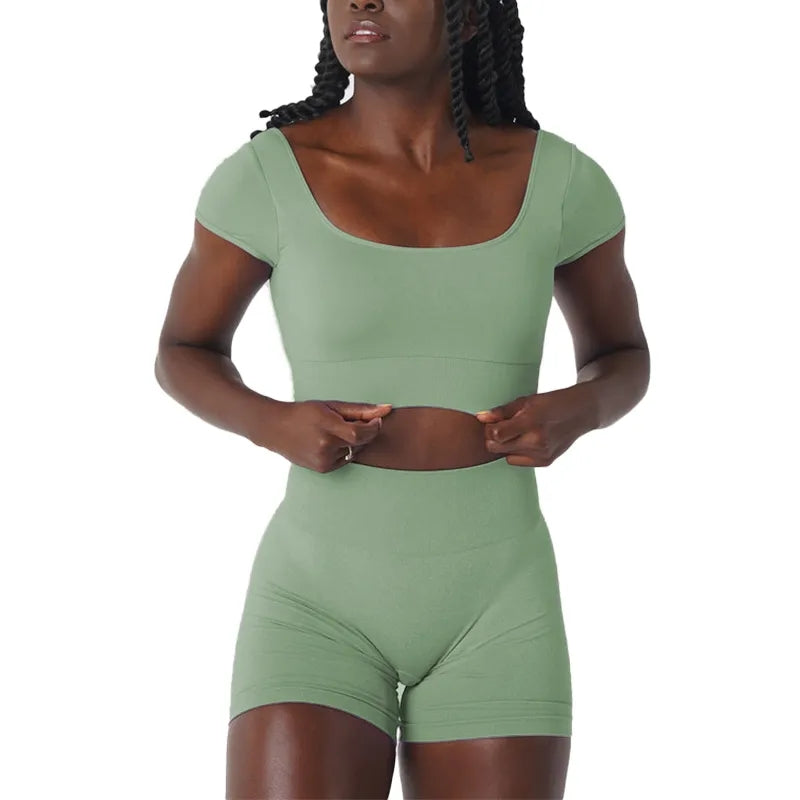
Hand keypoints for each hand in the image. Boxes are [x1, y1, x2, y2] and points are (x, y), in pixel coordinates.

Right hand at [264, 399, 392, 471]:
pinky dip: (345, 451)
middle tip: (354, 423)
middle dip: (365, 433)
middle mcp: (325, 447)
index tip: (375, 420)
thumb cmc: (304, 413)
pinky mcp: (323, 469)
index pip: (361, 433)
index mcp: (327, 427)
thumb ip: (360, 410)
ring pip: (355, 452)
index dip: (373, 427)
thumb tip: (386, 410)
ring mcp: (323, 461)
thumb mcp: (331, 406)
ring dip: (354, 442)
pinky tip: (330, 442)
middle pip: (360, 443)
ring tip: (335, 431)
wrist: (275, 429)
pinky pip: (345, 460)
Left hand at [474, 388, 591, 466]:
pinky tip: (528, 441)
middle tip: (503, 427)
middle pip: (496, 448)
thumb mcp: (526, 401)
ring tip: (519, 433)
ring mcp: (542, 454)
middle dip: (494, 438)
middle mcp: (537, 441)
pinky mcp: (546, 462)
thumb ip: (501, 412)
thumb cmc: (551, 402)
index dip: (490, 429)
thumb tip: (479, 418)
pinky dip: (518, 453)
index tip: (494, 422)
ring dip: (507, 446)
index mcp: (531, 421)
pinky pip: (517, 461)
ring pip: (505, 456)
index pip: (495, 435)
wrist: (581, 413)